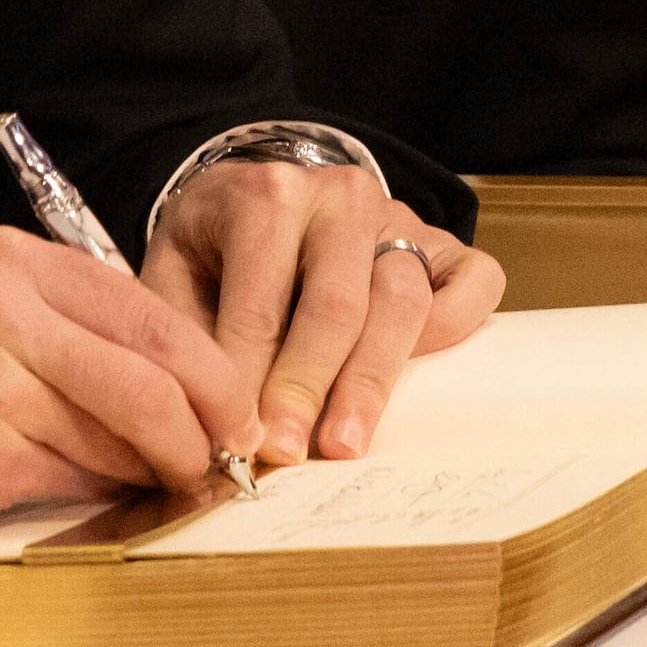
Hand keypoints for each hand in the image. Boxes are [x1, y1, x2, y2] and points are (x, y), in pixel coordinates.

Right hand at [0, 230, 251, 537]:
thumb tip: (194, 408)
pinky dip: (97, 497)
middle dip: (204, 429)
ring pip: (123, 430)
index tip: (239, 418)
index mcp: (17, 264)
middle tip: (221, 465)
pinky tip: (85, 500)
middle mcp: (4, 304)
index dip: (214, 375)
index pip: (153, 314)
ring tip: (148, 486)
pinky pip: (76, 478)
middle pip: (154, 371)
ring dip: (150, 471)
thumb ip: (81, 345)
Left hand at [144, 158, 502, 466]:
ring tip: (343, 444)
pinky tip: (427, 376)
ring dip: (371, 381)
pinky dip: (458, 325)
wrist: (264, 194)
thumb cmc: (216, 248)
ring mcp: (400, 216)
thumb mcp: (174, 274)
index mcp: (267, 196)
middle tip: (288, 453)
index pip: (261, 301)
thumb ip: (188, 339)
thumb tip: (205, 428)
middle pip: (336, 304)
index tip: (239, 442)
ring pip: (402, 300)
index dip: (250, 379)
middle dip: (309, 388)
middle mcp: (340, 197)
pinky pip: (473, 281)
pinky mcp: (443, 241)